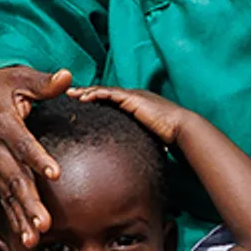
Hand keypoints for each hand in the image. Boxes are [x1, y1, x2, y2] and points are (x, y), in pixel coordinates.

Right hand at [0, 65, 72, 242]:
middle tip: (45, 223)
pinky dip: (15, 220)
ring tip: (35, 239)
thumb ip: (44, 82)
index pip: (22, 143)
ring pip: (8, 194)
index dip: (37, 158)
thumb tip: (67, 75)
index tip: (55, 174)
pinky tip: (27, 239)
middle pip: (14, 177)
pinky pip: (4, 199)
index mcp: (3, 123)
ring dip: (21, 217)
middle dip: (29, 201)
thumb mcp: (19, 77)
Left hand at [67, 81, 189, 150]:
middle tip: (70, 95)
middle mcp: (134, 97)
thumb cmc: (169, 137)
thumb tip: (133, 160)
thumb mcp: (147, 139)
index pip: (112, 99)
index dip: (96, 100)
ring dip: (86, 91)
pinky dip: (95, 94)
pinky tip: (83, 97)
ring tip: (71, 94)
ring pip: (104, 90)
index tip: (82, 104)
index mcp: (136, 104)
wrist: (180, 129)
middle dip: (86, 92)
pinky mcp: (132, 98)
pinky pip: (109, 94)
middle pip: (105, 92)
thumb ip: (138, 143)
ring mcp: (133, 96)